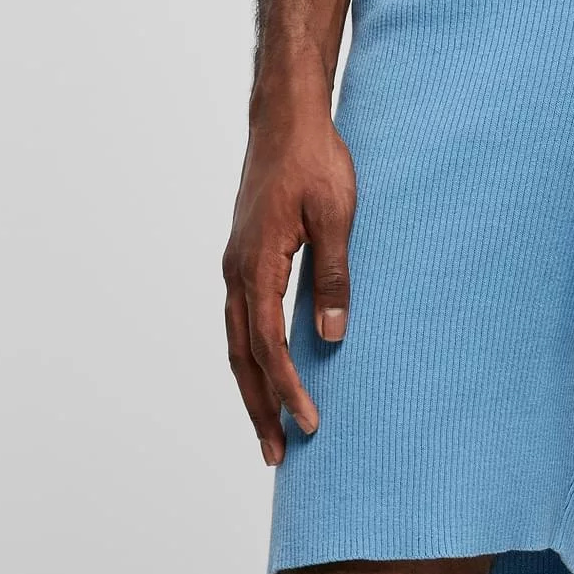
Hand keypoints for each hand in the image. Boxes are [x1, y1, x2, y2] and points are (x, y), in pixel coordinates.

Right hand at [222, 78, 356, 465]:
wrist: (285, 117)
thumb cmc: (315, 159)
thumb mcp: (337, 216)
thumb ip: (334, 277)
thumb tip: (330, 336)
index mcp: (255, 265)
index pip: (269, 346)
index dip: (287, 390)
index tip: (310, 424)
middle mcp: (236, 272)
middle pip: (242, 358)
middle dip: (259, 409)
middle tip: (277, 456)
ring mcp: (236, 267)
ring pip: (236, 344)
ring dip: (252, 390)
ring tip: (270, 431)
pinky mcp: (244, 260)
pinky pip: (242, 323)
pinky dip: (252, 358)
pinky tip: (267, 376)